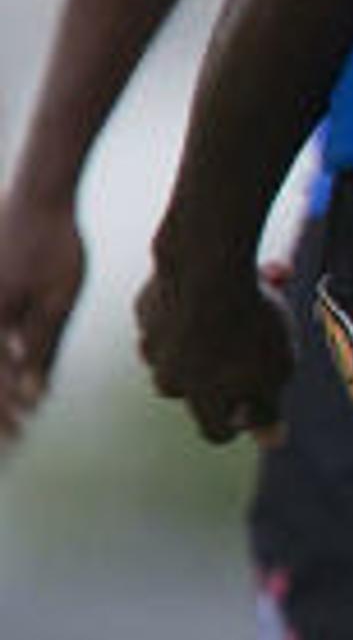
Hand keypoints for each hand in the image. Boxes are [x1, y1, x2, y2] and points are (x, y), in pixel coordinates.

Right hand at [0, 188, 86, 448]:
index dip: (7, 411)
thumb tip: (34, 395)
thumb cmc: (54, 245)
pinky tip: (16, 375)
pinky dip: (0, 361)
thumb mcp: (59, 299)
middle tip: (9, 442)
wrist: (37, 198)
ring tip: (9, 419)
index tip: (19, 437)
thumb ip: (43, 346)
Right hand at [135, 235, 292, 446]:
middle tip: (254, 337)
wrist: (206, 265)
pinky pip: (174, 307)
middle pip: (194, 383)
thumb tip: (273, 440)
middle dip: (221, 366)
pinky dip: (195, 297)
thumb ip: (269, 408)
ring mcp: (150, 339)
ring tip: (252, 296)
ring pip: (182, 342)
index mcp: (200, 397)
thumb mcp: (275, 370)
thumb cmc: (250, 322)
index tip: (255, 404)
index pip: (215, 430)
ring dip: (211, 326)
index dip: (238, 421)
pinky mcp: (146, 305)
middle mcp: (166, 374)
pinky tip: (223, 277)